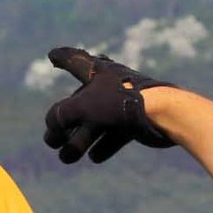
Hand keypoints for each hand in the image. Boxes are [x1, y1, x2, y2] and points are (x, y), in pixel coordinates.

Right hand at [39, 48, 177, 163]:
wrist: (162, 114)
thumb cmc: (119, 103)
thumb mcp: (81, 108)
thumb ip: (60, 115)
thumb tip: (52, 127)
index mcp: (99, 71)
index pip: (75, 61)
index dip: (63, 58)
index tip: (52, 55)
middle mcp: (111, 84)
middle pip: (81, 104)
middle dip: (64, 123)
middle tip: (50, 139)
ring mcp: (124, 103)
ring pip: (96, 123)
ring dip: (79, 140)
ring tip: (66, 158)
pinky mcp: (137, 121)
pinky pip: (116, 133)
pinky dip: (104, 145)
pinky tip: (95, 157)